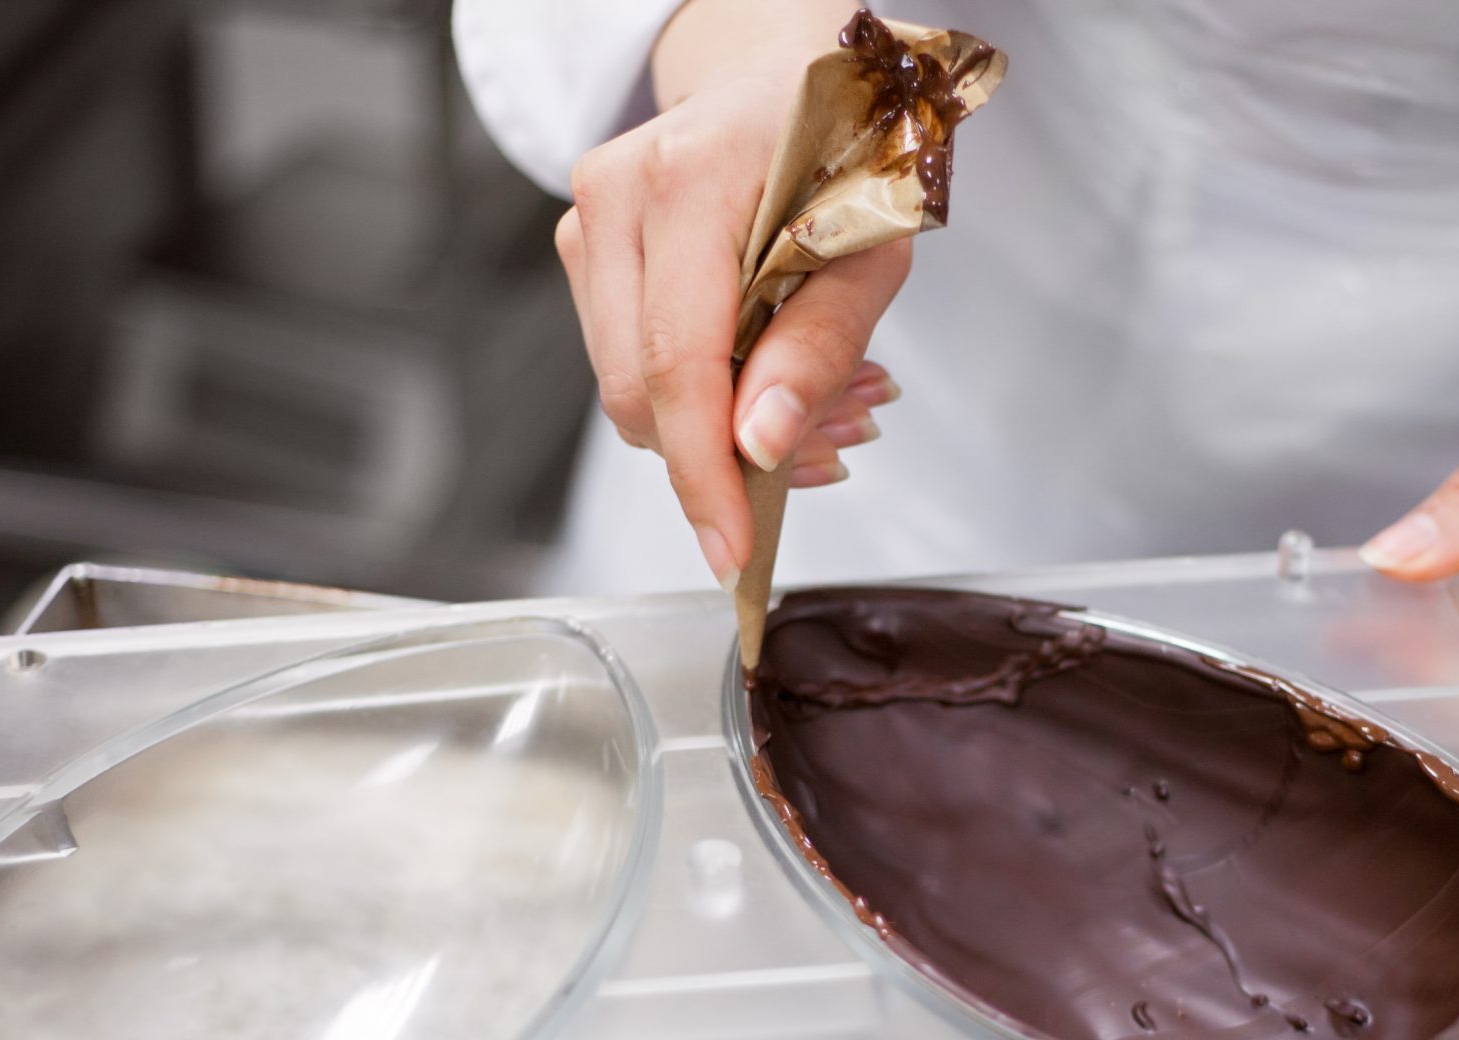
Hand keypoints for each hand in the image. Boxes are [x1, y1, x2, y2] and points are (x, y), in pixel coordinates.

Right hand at [554, 0, 897, 588]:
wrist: (784, 71)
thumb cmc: (839, 145)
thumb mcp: (872, 247)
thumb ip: (817, 348)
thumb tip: (759, 444)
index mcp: (690, 179)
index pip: (676, 363)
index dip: (704, 472)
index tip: (733, 549)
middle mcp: (617, 197)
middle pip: (640, 392)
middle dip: (726, 456)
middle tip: (830, 451)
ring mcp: (589, 224)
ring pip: (631, 390)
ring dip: (723, 428)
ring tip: (824, 405)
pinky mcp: (586, 251)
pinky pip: (633, 364)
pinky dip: (705, 396)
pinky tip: (770, 377)